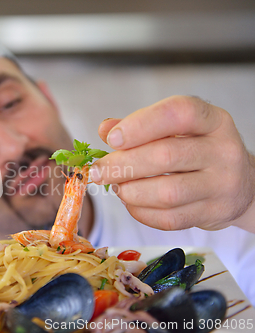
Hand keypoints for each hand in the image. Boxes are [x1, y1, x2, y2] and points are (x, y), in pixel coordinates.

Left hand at [89, 95, 254, 231]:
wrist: (242, 185)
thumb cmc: (198, 151)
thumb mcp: (177, 130)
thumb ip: (140, 126)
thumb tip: (105, 129)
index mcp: (212, 120)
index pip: (178, 113)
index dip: (140, 125)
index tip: (112, 139)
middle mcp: (222, 150)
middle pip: (166, 156)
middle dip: (123, 165)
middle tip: (98, 171)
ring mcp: (222, 185)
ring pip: (167, 192)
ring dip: (130, 191)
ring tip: (116, 187)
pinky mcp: (214, 213)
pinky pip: (169, 219)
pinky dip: (141, 212)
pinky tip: (131, 203)